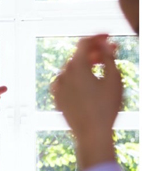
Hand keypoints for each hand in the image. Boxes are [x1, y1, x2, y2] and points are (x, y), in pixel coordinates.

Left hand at [50, 34, 121, 169]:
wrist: (91, 134)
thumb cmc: (106, 107)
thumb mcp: (114, 79)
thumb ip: (108, 57)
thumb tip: (104, 45)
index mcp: (76, 67)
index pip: (84, 43)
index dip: (97, 37)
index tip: (108, 36)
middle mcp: (63, 74)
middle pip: (78, 55)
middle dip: (94, 51)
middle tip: (110, 51)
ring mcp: (57, 87)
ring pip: (71, 68)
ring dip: (85, 64)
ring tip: (100, 66)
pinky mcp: (57, 98)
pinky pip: (66, 82)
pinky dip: (76, 77)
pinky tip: (88, 81)